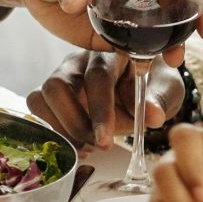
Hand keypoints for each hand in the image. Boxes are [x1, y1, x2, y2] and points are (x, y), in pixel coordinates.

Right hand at [28, 51, 186, 149]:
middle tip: (97, 146)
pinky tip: (76, 144)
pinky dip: (52, 130)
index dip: (99, 110)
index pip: (97, 77)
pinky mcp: (51, 93)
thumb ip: (158, 101)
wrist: (145, 84)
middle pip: (58, 85)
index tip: (105, 139)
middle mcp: (80, 60)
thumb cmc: (153, 84)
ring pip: (41, 96)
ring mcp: (62, 74)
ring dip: (61, 128)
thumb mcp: (165, 90)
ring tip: (86, 147)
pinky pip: (37, 108)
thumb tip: (152, 116)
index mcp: (110, 54)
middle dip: (75, 123)